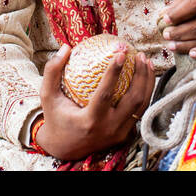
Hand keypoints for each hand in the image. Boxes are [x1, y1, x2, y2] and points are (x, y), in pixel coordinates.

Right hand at [34, 42, 155, 161]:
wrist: (65, 148)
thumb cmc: (56, 118)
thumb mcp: (48, 96)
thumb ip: (53, 71)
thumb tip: (66, 47)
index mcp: (90, 121)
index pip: (105, 94)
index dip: (114, 73)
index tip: (121, 53)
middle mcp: (108, 129)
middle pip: (133, 100)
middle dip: (141, 75)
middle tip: (139, 55)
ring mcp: (119, 133)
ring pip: (142, 106)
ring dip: (147, 82)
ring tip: (146, 62)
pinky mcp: (124, 134)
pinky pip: (139, 111)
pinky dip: (145, 93)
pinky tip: (144, 77)